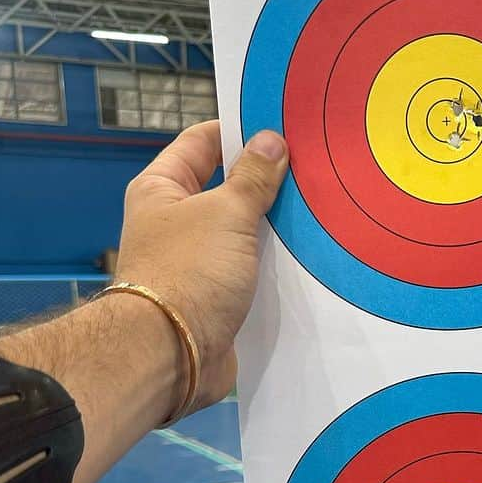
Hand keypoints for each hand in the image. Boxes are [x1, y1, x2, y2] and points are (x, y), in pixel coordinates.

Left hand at [115, 120, 288, 411]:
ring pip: (243, 235)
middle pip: (227, 189)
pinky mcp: (216, 299)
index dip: (239, 132)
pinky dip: (274, 268)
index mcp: (162, 189)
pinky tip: (308, 261)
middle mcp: (175, 223)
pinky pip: (250, 273)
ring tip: (320, 214)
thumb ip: (253, 178)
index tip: (282, 127)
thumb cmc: (189, 272)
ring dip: (274, 230)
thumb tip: (272, 140)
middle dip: (266, 183)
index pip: (202, 143)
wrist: (173, 355)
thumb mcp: (227, 214)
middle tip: (313, 171)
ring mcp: (196, 263)